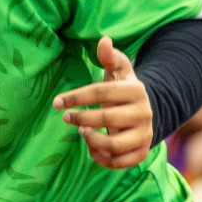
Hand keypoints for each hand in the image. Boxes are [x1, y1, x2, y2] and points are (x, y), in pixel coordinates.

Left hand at [53, 36, 152, 168]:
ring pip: (114, 144)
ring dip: (91, 140)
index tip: (57, 102)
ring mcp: (145, 134)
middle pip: (106, 118)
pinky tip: (90, 147)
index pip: (102, 92)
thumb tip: (103, 40)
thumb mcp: (118, 71)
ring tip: (81, 133)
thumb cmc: (122, 90)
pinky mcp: (142, 152)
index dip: (76, 96)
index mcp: (136, 90)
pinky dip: (101, 158)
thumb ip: (110, 57)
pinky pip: (119, 162)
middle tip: (66, 117)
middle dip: (81, 118)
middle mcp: (144, 113)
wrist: (144, 112)